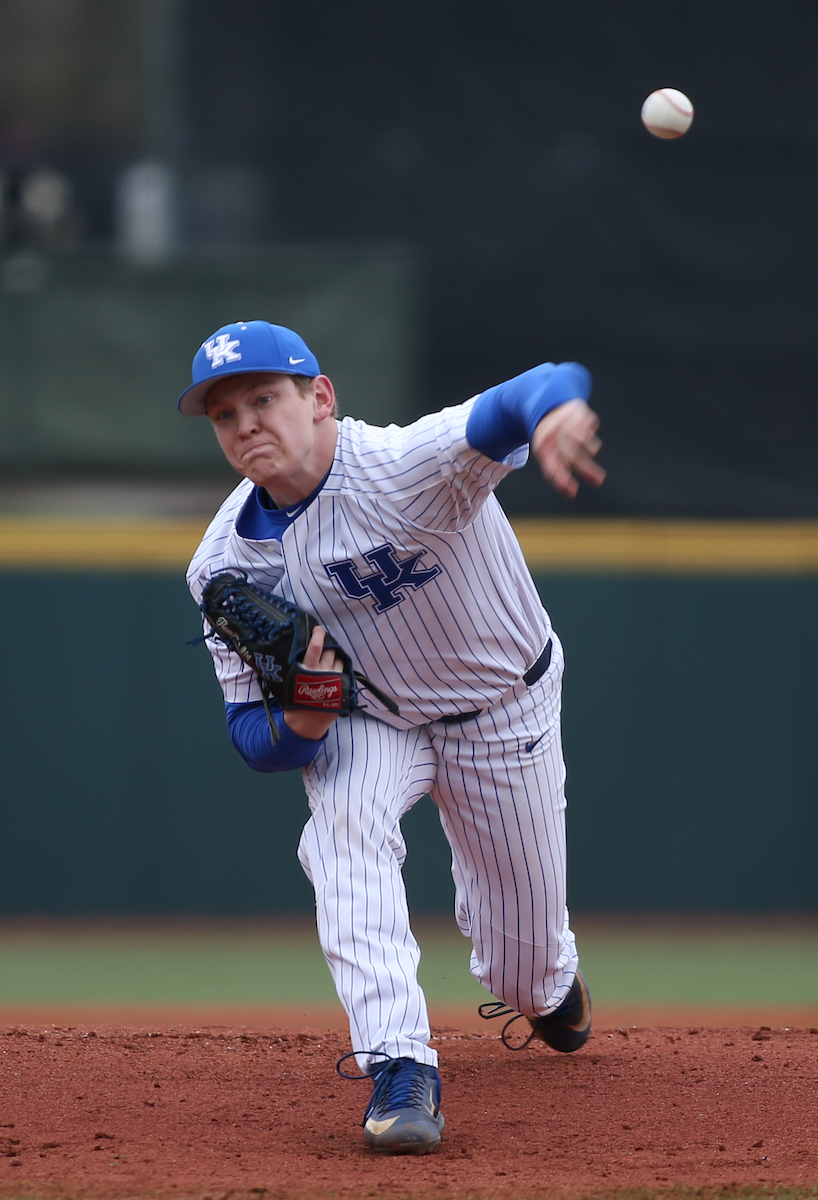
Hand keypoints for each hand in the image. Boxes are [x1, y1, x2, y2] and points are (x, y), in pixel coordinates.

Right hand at [283, 625, 344, 740]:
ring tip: (330, 661)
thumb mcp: (290, 681)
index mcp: (308, 669)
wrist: (305, 724)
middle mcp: (322, 672)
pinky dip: (341, 669)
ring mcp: (334, 680)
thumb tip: (293, 650)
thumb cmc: (294, 701)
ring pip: (340, 660)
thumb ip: (295, 666)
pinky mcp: (342, 688)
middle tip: (326, 646)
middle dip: (329, 646)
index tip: (319, 629)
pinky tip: (336, 672)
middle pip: (331, 650)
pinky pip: (345, 672)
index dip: (319, 634)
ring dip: (336, 657)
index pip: (316, 646)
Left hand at [530, 399, 605, 497]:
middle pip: (572, 454)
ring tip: (589, 450)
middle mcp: (553, 432)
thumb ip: (557, 475)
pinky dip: (590, 432)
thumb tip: (570, 493)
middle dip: (586, 469)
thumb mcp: (547, 455)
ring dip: (589, 448)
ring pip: (583, 440)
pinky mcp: (578, 411)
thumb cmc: (549, 438)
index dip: (561, 479)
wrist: (547, 408)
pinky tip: (586, 433)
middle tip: (599, 481)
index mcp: (542, 445)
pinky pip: (590, 426)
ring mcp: (566, 420)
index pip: (552, 465)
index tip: (572, 492)